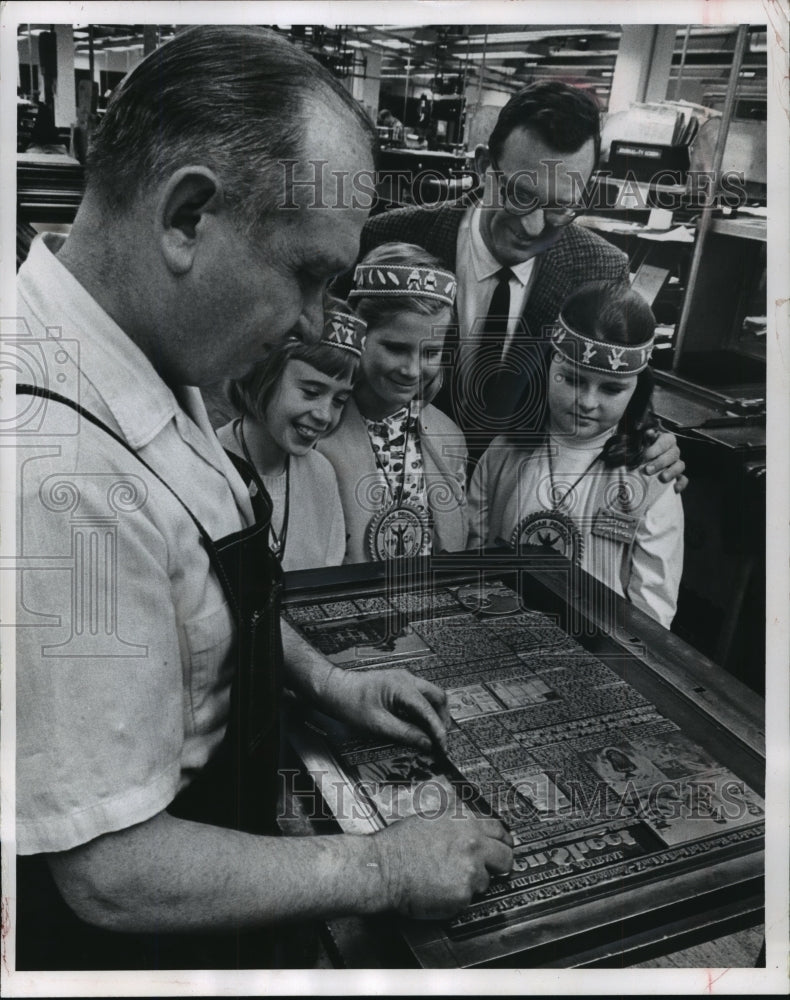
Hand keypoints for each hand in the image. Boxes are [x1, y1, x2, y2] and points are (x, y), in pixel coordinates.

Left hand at [327, 668, 449, 752]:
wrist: (334, 689)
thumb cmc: (350, 703)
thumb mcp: (378, 724)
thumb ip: (406, 733)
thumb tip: (427, 743)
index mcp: (402, 686)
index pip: (429, 710)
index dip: (439, 731)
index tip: (442, 747)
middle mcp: (407, 679)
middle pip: (438, 697)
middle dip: (442, 719)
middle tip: (441, 739)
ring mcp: (403, 679)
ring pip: (430, 695)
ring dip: (434, 713)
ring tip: (432, 734)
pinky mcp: (399, 683)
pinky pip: (420, 695)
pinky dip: (425, 709)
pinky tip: (420, 723)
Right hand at [372, 812, 513, 919]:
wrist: (386, 867)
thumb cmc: (400, 844)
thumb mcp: (432, 818)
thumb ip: (457, 822)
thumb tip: (470, 828)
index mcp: (466, 822)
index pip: (499, 830)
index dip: (503, 840)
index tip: (504, 846)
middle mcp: (473, 843)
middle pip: (506, 857)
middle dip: (501, 864)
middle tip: (494, 869)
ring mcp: (471, 869)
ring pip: (486, 880)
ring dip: (473, 882)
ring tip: (448, 878)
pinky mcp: (463, 893)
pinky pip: (469, 898)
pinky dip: (458, 896)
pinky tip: (441, 888)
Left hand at [643, 429, 686, 492]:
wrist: (639, 466)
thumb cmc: (640, 451)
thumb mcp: (639, 443)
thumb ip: (643, 438)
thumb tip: (648, 432)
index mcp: (665, 440)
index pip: (666, 440)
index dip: (657, 448)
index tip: (645, 455)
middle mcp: (672, 450)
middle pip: (674, 453)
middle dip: (661, 462)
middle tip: (648, 469)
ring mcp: (676, 463)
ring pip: (680, 465)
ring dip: (672, 472)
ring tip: (662, 478)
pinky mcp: (677, 476)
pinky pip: (683, 479)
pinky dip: (680, 483)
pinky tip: (674, 488)